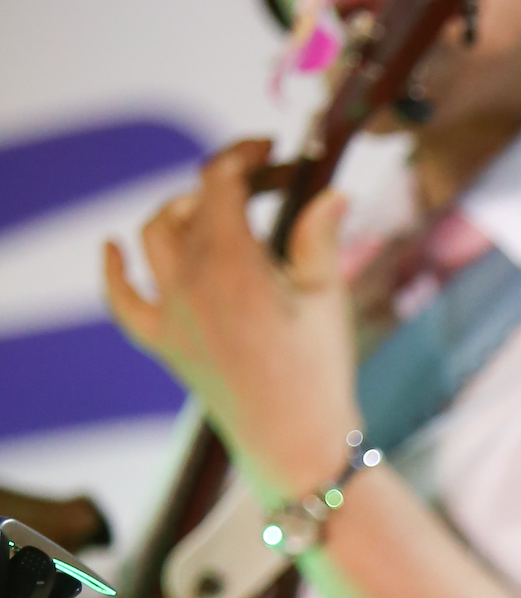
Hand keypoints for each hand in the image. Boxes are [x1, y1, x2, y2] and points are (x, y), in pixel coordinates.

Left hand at [104, 140, 358, 502]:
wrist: (296, 446)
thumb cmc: (320, 374)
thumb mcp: (327, 297)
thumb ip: (319, 237)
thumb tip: (331, 193)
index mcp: (233, 263)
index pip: (220, 180)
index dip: (243, 154)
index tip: (270, 151)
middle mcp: (190, 281)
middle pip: (193, 204)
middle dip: (230, 183)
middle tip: (269, 188)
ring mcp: (170, 312)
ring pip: (155, 236)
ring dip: (181, 212)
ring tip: (216, 212)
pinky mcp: (163, 343)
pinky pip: (122, 300)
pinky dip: (114, 270)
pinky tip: (112, 247)